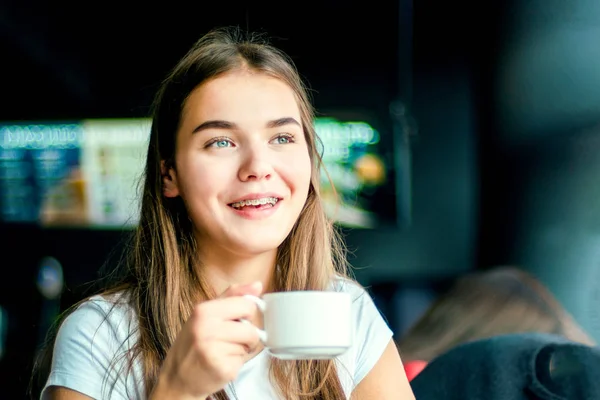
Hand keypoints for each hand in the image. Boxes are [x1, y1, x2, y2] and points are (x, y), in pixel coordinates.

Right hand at [152, 282, 262, 398]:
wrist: (177, 378)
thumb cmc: (193, 344)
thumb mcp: (206, 314)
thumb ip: (233, 296)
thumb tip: (258, 285)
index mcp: (204, 310)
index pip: (247, 305)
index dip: (246, 314)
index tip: (237, 320)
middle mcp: (207, 329)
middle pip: (251, 329)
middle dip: (247, 335)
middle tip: (230, 339)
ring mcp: (214, 350)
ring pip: (249, 345)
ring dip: (242, 350)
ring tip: (224, 351)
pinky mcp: (222, 369)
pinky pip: (243, 361)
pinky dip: (236, 363)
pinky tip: (221, 363)